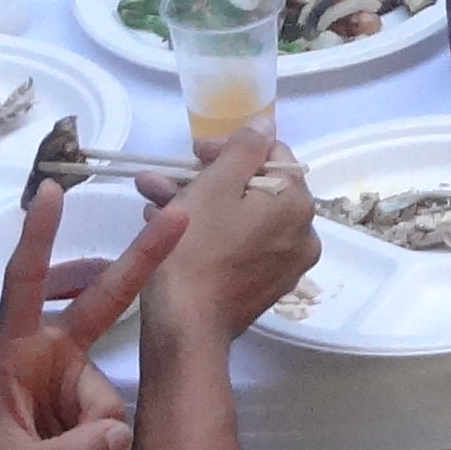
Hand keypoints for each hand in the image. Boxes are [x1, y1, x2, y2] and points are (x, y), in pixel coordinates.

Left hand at [0, 178, 171, 449]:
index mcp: (15, 349)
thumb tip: (119, 433)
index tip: (50, 190)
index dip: (38, 236)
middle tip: (178, 217)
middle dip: (140, 260)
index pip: (25, 282)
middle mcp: (49, 356)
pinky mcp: (87, 413)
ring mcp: (70, 383)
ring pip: (110, 403)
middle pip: (101, 300)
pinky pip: (112, 429)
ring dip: (89, 445)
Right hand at [142, 132, 320, 347]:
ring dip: (195, 203)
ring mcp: (282, 264)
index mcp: (298, 205)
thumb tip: (266, 122)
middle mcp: (301, 234)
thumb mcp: (214, 186)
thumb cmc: (196, 247)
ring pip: (238, 218)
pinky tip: (164, 225)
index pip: (271, 156)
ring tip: (148, 199)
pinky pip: (237, 245)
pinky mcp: (260, 286)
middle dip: (202, 178)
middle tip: (162, 176)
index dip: (229, 148)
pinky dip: (207, 232)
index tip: (193, 152)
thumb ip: (243, 148)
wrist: (185, 327)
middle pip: (251, 189)